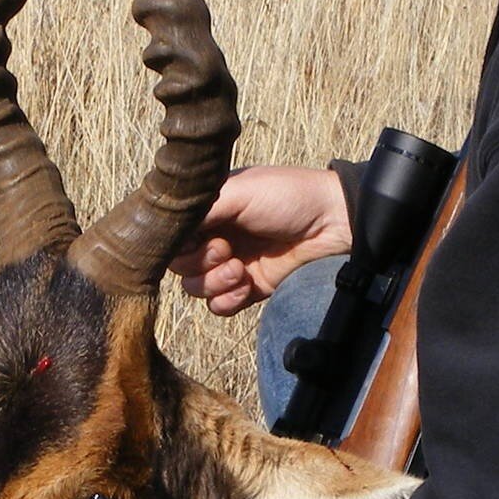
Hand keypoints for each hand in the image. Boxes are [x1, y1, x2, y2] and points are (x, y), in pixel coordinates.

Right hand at [168, 166, 351, 315]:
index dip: (176, 243)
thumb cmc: (286, 196)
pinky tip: (247, 284)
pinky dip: (227, 300)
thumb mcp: (237, 192)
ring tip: (240, 270)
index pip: (170, 235)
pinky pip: (218, 306)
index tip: (198, 238)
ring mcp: (229, 264)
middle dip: (198, 263)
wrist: (331, 222)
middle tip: (226, 250)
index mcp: (206, 209)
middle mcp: (213, 236)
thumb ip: (198, 211)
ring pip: (195, 288)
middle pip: (178, 265)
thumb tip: (166, 230)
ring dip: (214, 283)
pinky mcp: (248, 288)